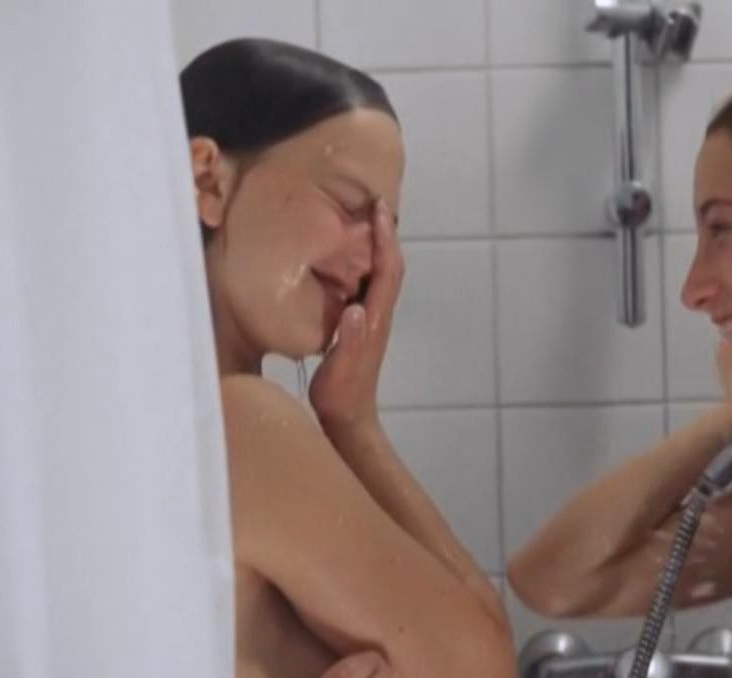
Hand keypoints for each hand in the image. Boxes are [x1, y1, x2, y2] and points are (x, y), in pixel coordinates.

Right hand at [310, 200, 404, 433]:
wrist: (349, 419)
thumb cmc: (341, 395)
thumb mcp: (341, 370)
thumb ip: (349, 341)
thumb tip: (354, 309)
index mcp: (373, 320)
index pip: (385, 271)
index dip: (384, 240)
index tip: (379, 210)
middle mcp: (378, 316)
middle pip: (390, 267)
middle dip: (386, 234)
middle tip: (376, 205)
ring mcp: (372, 321)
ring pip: (383, 275)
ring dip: (380, 246)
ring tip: (368, 222)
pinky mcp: (363, 326)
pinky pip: (371, 285)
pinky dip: (368, 264)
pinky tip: (352, 260)